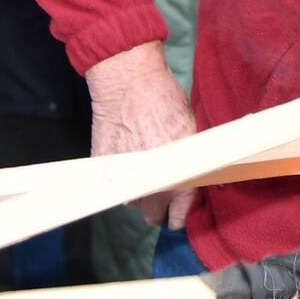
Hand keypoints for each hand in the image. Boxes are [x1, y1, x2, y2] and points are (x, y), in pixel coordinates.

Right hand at [86, 43, 197, 227]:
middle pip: (153, 217)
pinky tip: (129, 156)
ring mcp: (125, 177)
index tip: (179, 212)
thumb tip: (195, 180)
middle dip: (158, 208)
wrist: (129, 81)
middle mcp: (151, 184)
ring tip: (145, 166)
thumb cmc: (164, 100)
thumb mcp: (192, 132)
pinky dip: (122, 176)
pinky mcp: (104, 168)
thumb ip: (192, 164)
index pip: (179, 216)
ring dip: (139, 191)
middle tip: (162, 191)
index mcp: (180, 177)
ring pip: (133, 201)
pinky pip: (115, 184)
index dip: (180, 215)